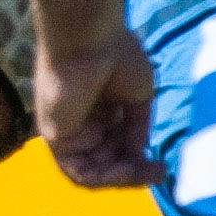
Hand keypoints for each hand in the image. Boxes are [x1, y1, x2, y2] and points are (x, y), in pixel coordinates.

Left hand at [34, 27, 166, 187]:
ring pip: (92, 170)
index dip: (137, 160)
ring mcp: (65, 128)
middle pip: (105, 161)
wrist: (90, 37)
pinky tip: (127, 170)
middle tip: (159, 173)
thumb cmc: (115, 54)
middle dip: (133, 172)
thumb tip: (137, 154)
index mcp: (98, 108)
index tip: (161, 166)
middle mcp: (80, 120)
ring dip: (121, 178)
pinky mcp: (53, 135)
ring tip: (147, 172)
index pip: (115, 146)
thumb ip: (135, 128)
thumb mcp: (136, 97)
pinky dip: (103, 177)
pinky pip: (76, 169)